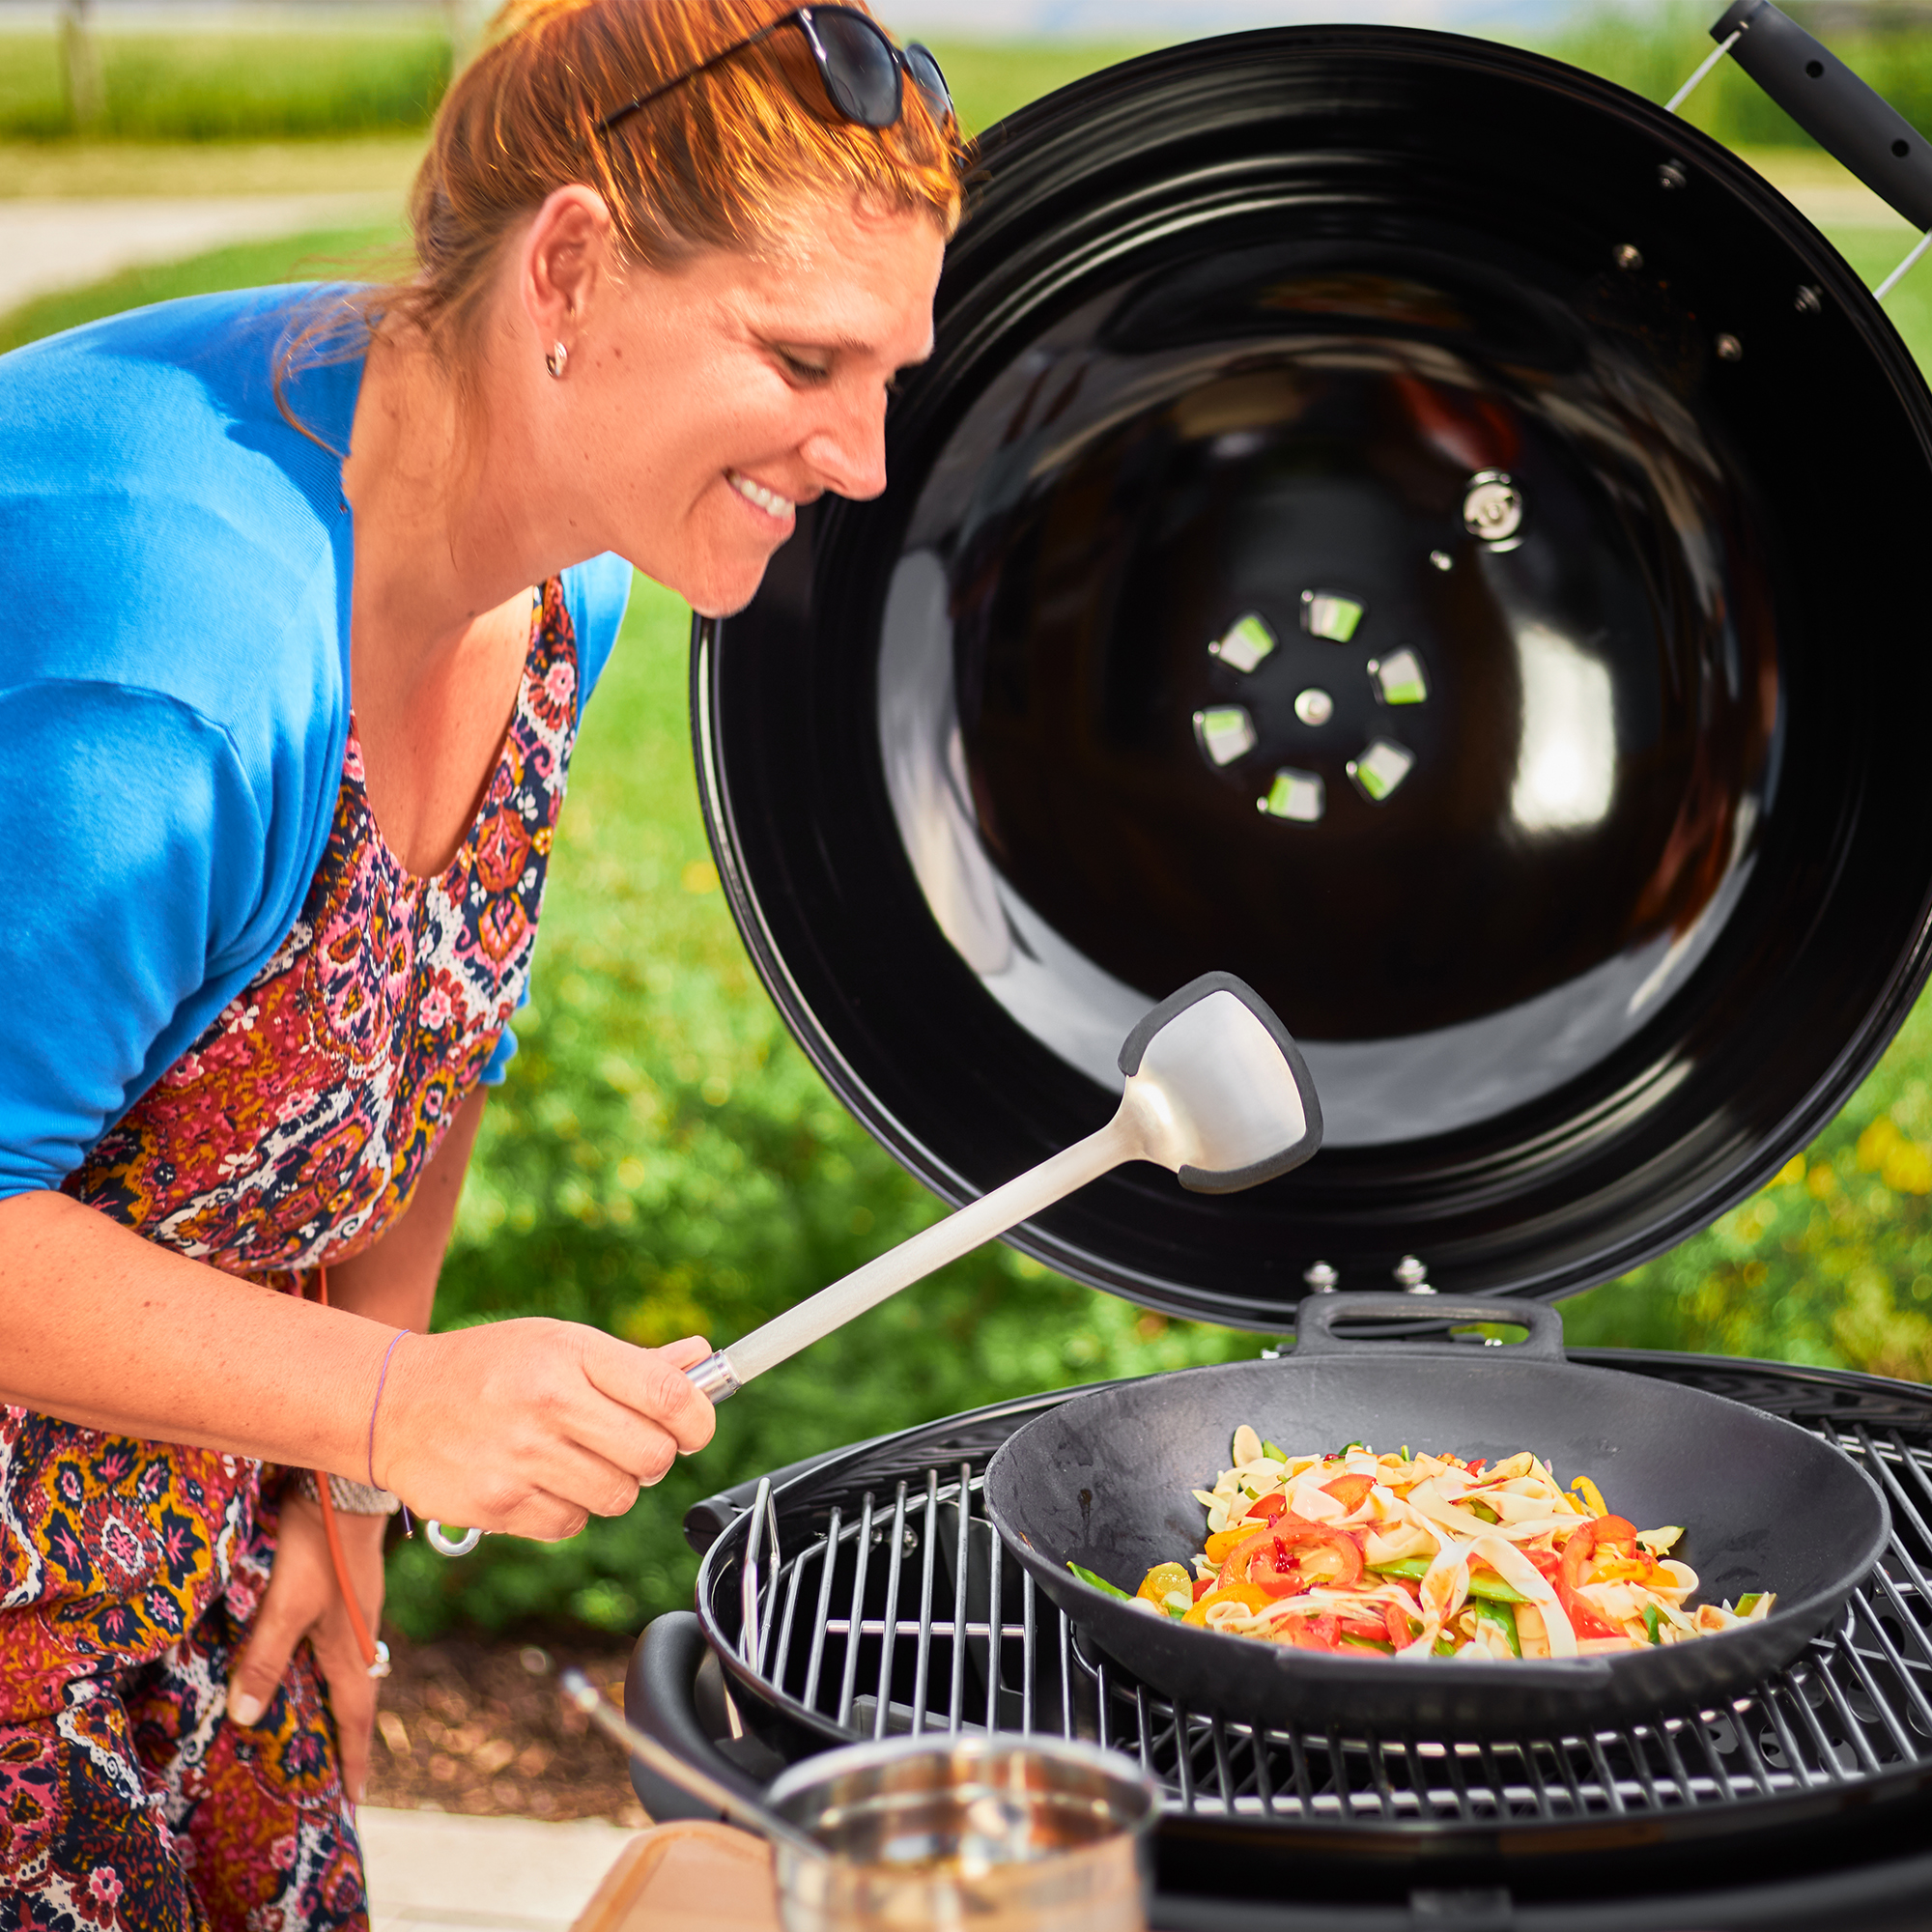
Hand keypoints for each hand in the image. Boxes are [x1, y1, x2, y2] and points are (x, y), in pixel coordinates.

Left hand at [227, 1494, 385, 1804]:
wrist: (347, 1485)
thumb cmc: (318, 1548)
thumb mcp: (285, 1605)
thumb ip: (265, 1658)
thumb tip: (247, 1717)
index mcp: (349, 1648)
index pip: (355, 1716)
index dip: (353, 1758)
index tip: (354, 1798)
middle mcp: (361, 1633)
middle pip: (358, 1694)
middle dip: (346, 1734)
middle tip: (334, 1769)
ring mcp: (359, 1608)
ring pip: (352, 1666)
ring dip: (340, 1697)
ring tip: (321, 1720)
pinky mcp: (351, 1586)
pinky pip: (345, 1642)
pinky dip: (332, 1664)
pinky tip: (313, 1655)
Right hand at [375, 1323, 715, 1540]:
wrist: (392, 1403)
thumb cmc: (488, 1368)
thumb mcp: (558, 1343)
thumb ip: (632, 1361)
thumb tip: (701, 1356)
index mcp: (570, 1354)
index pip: (668, 1394)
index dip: (698, 1419)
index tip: (694, 1427)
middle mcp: (546, 1403)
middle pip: (652, 1455)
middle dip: (653, 1456)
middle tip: (627, 1443)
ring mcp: (520, 1458)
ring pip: (617, 1497)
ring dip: (611, 1485)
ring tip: (577, 1459)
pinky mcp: (496, 1506)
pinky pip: (571, 1524)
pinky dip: (567, 1510)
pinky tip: (540, 1481)